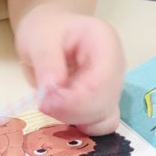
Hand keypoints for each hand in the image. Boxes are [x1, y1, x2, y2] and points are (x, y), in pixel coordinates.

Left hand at [13, 5, 124, 136]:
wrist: (50, 32)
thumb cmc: (46, 30)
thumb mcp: (39, 37)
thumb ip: (47, 61)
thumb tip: (53, 90)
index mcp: (105, 43)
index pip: (101, 82)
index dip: (74, 101)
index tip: (45, 102)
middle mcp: (116, 66)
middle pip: (105, 102)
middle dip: (72, 111)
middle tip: (44, 102)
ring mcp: (113, 85)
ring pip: (105, 117)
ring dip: (76, 119)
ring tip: (53, 102)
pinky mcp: (105, 101)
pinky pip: (101, 124)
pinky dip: (82, 125)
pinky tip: (63, 113)